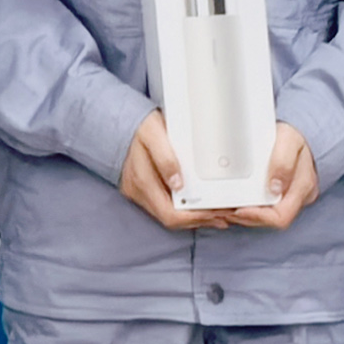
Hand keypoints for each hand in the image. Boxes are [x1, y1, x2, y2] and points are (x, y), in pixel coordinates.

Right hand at [117, 112, 235, 232]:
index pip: (170, 214)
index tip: (216, 212)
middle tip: (224, 216)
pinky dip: (184, 210)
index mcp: (142, 181)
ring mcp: (139, 194)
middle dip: (199, 220)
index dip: (195, 218)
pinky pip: (165, 208)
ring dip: (194, 218)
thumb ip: (165, 158)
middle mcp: (138, 193)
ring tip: (218, 214)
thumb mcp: (153, 133)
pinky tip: (199, 206)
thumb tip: (177, 184)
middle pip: (172, 220)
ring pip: (169, 217)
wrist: (119, 123)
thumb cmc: (140, 126)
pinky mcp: (142, 192)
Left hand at [228, 123, 321, 230]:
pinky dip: (244, 208)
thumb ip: (283, 162)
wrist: (292, 135)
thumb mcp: (289, 140)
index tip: (238, 210)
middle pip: (268, 221)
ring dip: (242, 215)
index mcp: (302, 187)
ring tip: (222, 207)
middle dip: (245, 217)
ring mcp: (286, 199)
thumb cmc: (290, 137)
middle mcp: (296, 198)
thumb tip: (274, 188)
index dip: (258, 217)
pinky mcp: (276, 197)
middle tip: (222, 209)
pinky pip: (260, 209)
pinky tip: (230, 203)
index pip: (281, 217)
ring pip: (262, 218)